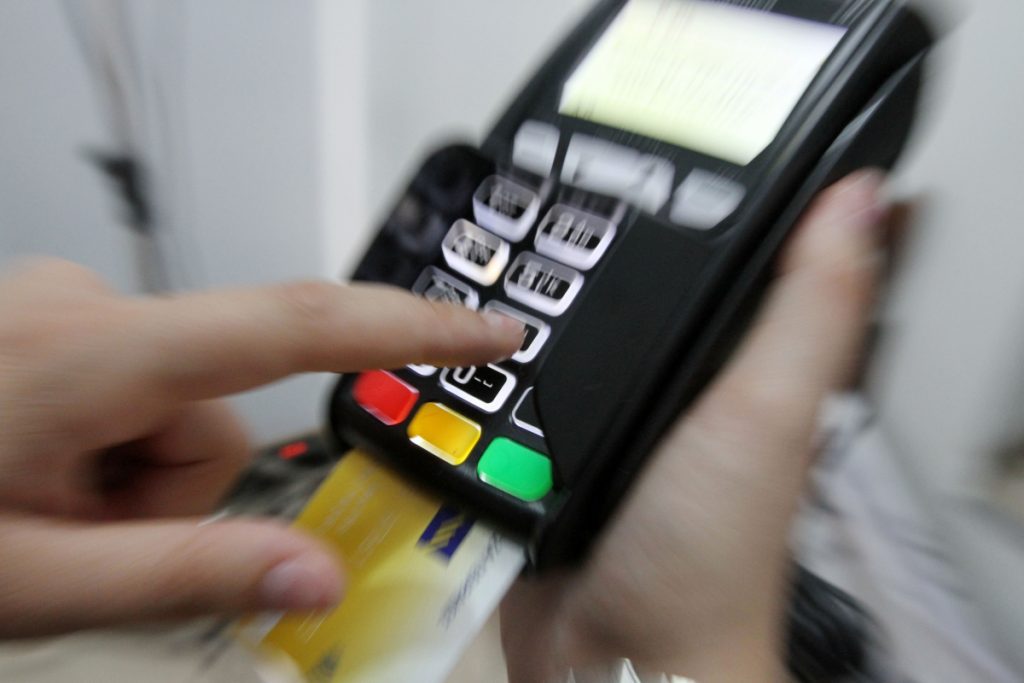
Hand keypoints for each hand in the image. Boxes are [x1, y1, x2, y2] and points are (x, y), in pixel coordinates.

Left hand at [0, 265, 523, 637]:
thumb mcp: (33, 579)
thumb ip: (188, 572)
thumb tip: (316, 575)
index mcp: (93, 355)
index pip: (296, 324)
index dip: (408, 328)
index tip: (489, 332)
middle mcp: (89, 307)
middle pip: (218, 410)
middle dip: (176, 492)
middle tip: (85, 542)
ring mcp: (68, 310)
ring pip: (175, 410)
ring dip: (136, 479)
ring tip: (45, 512)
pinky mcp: (58, 323)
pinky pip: (136, 390)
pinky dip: (112, 450)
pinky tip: (40, 474)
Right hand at [501, 171, 887, 681]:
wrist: (613, 652)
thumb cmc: (704, 555)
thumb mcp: (766, 412)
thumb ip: (806, 310)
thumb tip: (858, 200)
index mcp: (734, 367)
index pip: (723, 261)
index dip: (697, 205)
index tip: (660, 156)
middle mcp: (671, 388)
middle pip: (623, 291)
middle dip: (584, 248)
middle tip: (546, 196)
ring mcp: (601, 418)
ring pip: (557, 333)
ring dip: (526, 302)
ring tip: (492, 254)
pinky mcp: (541, 450)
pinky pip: (508, 386)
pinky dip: (487, 361)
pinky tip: (466, 333)